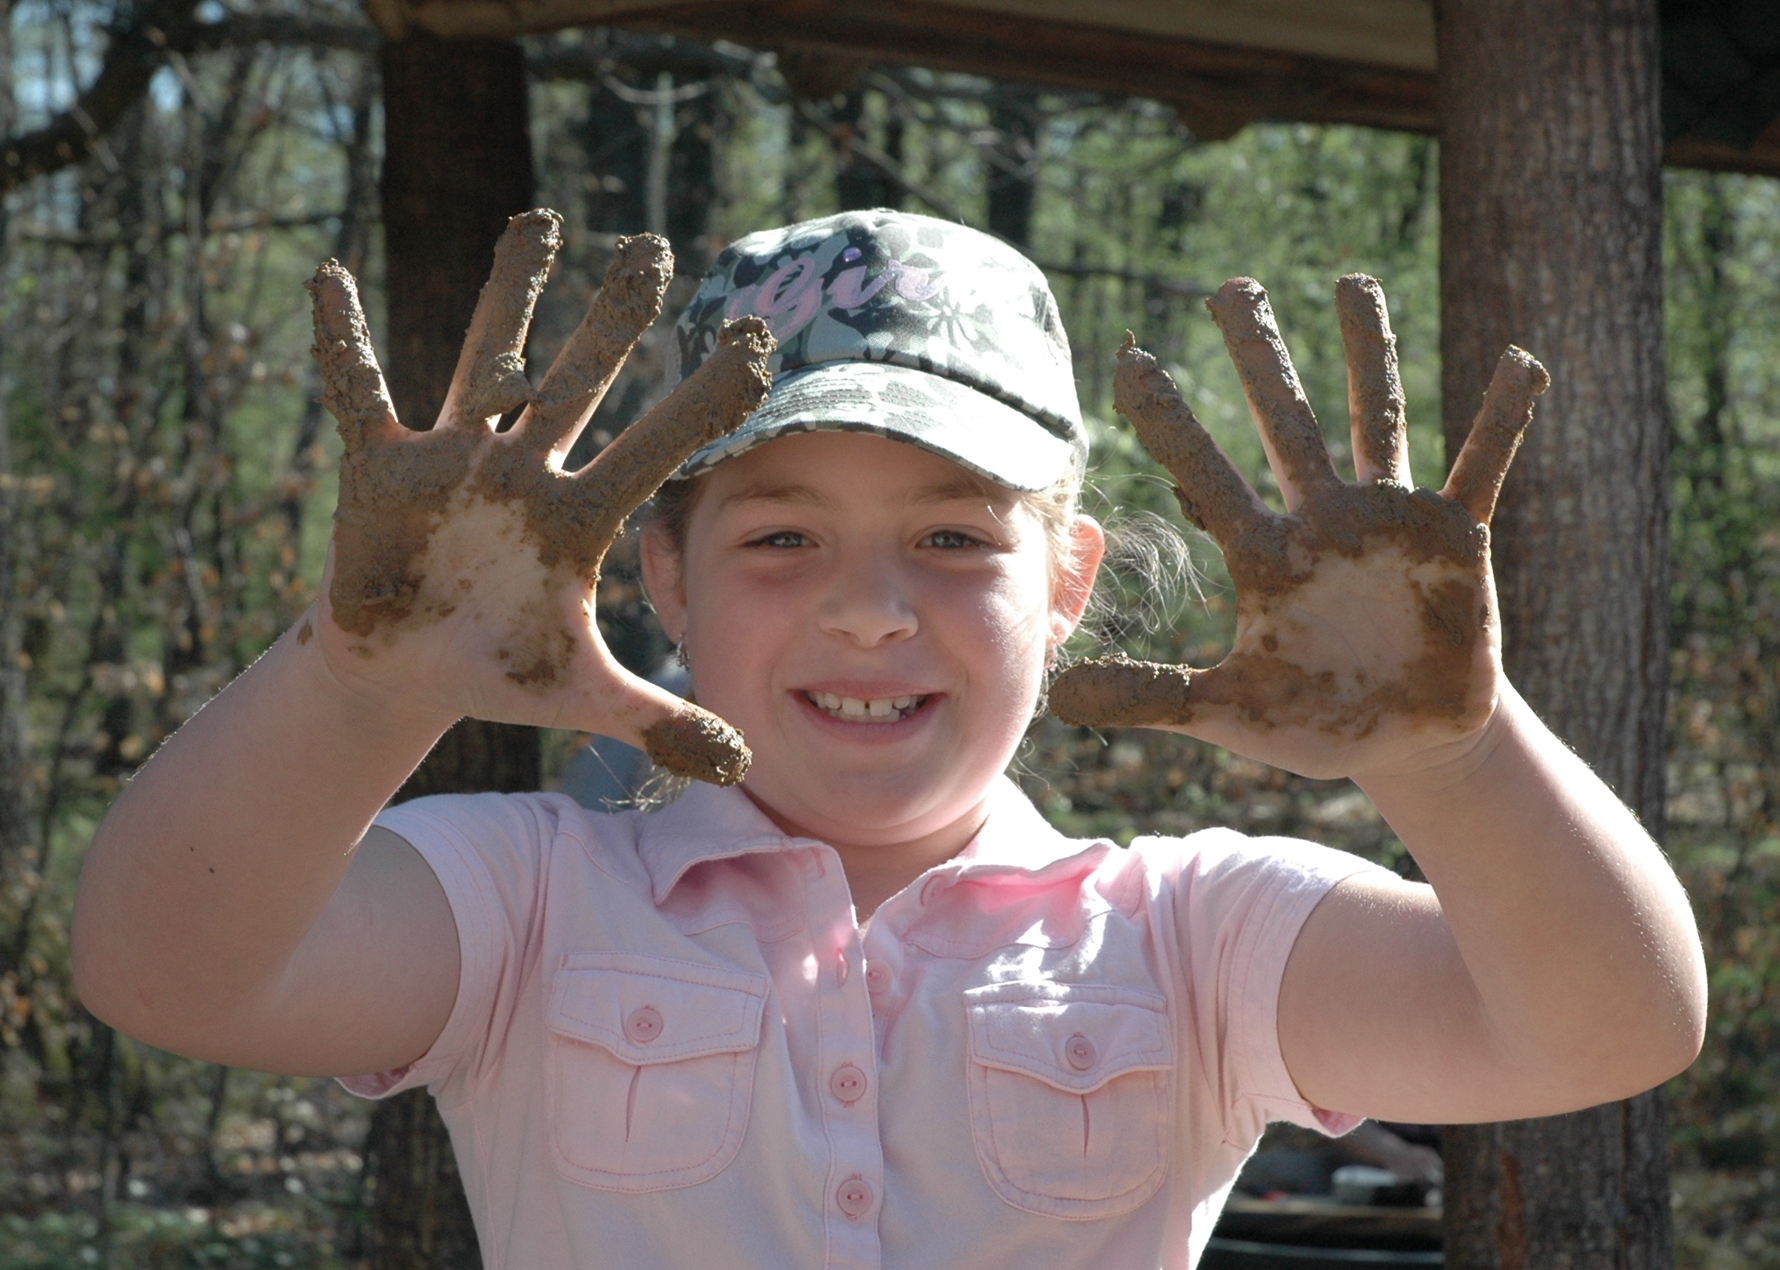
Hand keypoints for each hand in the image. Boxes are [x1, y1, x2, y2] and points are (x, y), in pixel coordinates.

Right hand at [307, 209, 773, 783]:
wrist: (407, 674)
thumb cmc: (499, 671)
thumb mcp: (583, 696)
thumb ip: (659, 720)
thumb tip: (745, 762)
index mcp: (579, 516)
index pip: (657, 446)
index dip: (705, 397)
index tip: (761, 340)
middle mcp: (527, 470)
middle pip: (582, 381)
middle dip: (615, 318)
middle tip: (658, 249)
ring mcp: (457, 460)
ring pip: (489, 360)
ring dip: (510, 295)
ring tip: (540, 222)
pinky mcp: (383, 467)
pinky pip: (361, 393)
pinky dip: (344, 343)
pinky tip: (330, 280)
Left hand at [1050, 275, 1546, 778]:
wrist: (1406, 741)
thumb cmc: (1314, 721)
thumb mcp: (1230, 712)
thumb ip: (1155, 697)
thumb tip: (1063, 702)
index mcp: (1265, 554)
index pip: (1203, 473)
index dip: (1167, 418)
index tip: (1126, 359)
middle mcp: (1321, 520)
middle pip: (1285, 421)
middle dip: (1261, 356)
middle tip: (1229, 288)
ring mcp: (1389, 521)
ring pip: (1374, 418)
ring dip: (1367, 352)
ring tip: (1350, 282)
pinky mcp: (1456, 539)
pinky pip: (1482, 466)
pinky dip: (1502, 418)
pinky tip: (1520, 361)